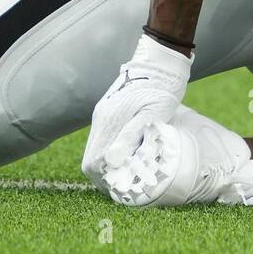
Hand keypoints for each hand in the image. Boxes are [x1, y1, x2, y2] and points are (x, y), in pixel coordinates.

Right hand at [82, 33, 191, 189]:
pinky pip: (102, 140)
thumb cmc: (161, 91)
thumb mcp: (152, 114)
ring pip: (95, 151)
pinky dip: (110, 155)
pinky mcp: (108, 112)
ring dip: (107, 168)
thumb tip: (113, 159)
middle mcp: (101, 119)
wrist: (160, 65)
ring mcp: (103, 115)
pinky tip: (126, 158)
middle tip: (125, 187)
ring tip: (127, 176)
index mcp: (109, 122)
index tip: (122, 189)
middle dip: (104, 178)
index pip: (94, 163)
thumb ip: (132, 136)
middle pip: (91, 160)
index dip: (105, 181)